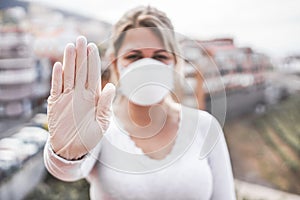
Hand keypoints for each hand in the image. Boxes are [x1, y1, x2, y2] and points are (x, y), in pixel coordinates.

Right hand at [47, 36, 114, 159]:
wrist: (72, 151)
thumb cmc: (89, 138)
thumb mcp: (102, 123)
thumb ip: (106, 104)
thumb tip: (111, 85)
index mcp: (93, 97)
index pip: (93, 75)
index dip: (93, 61)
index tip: (93, 48)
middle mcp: (80, 94)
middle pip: (80, 71)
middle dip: (81, 55)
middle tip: (82, 39)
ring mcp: (67, 98)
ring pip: (68, 75)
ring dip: (69, 62)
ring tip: (70, 46)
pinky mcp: (55, 104)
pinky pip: (56, 88)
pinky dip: (57, 78)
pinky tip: (58, 66)